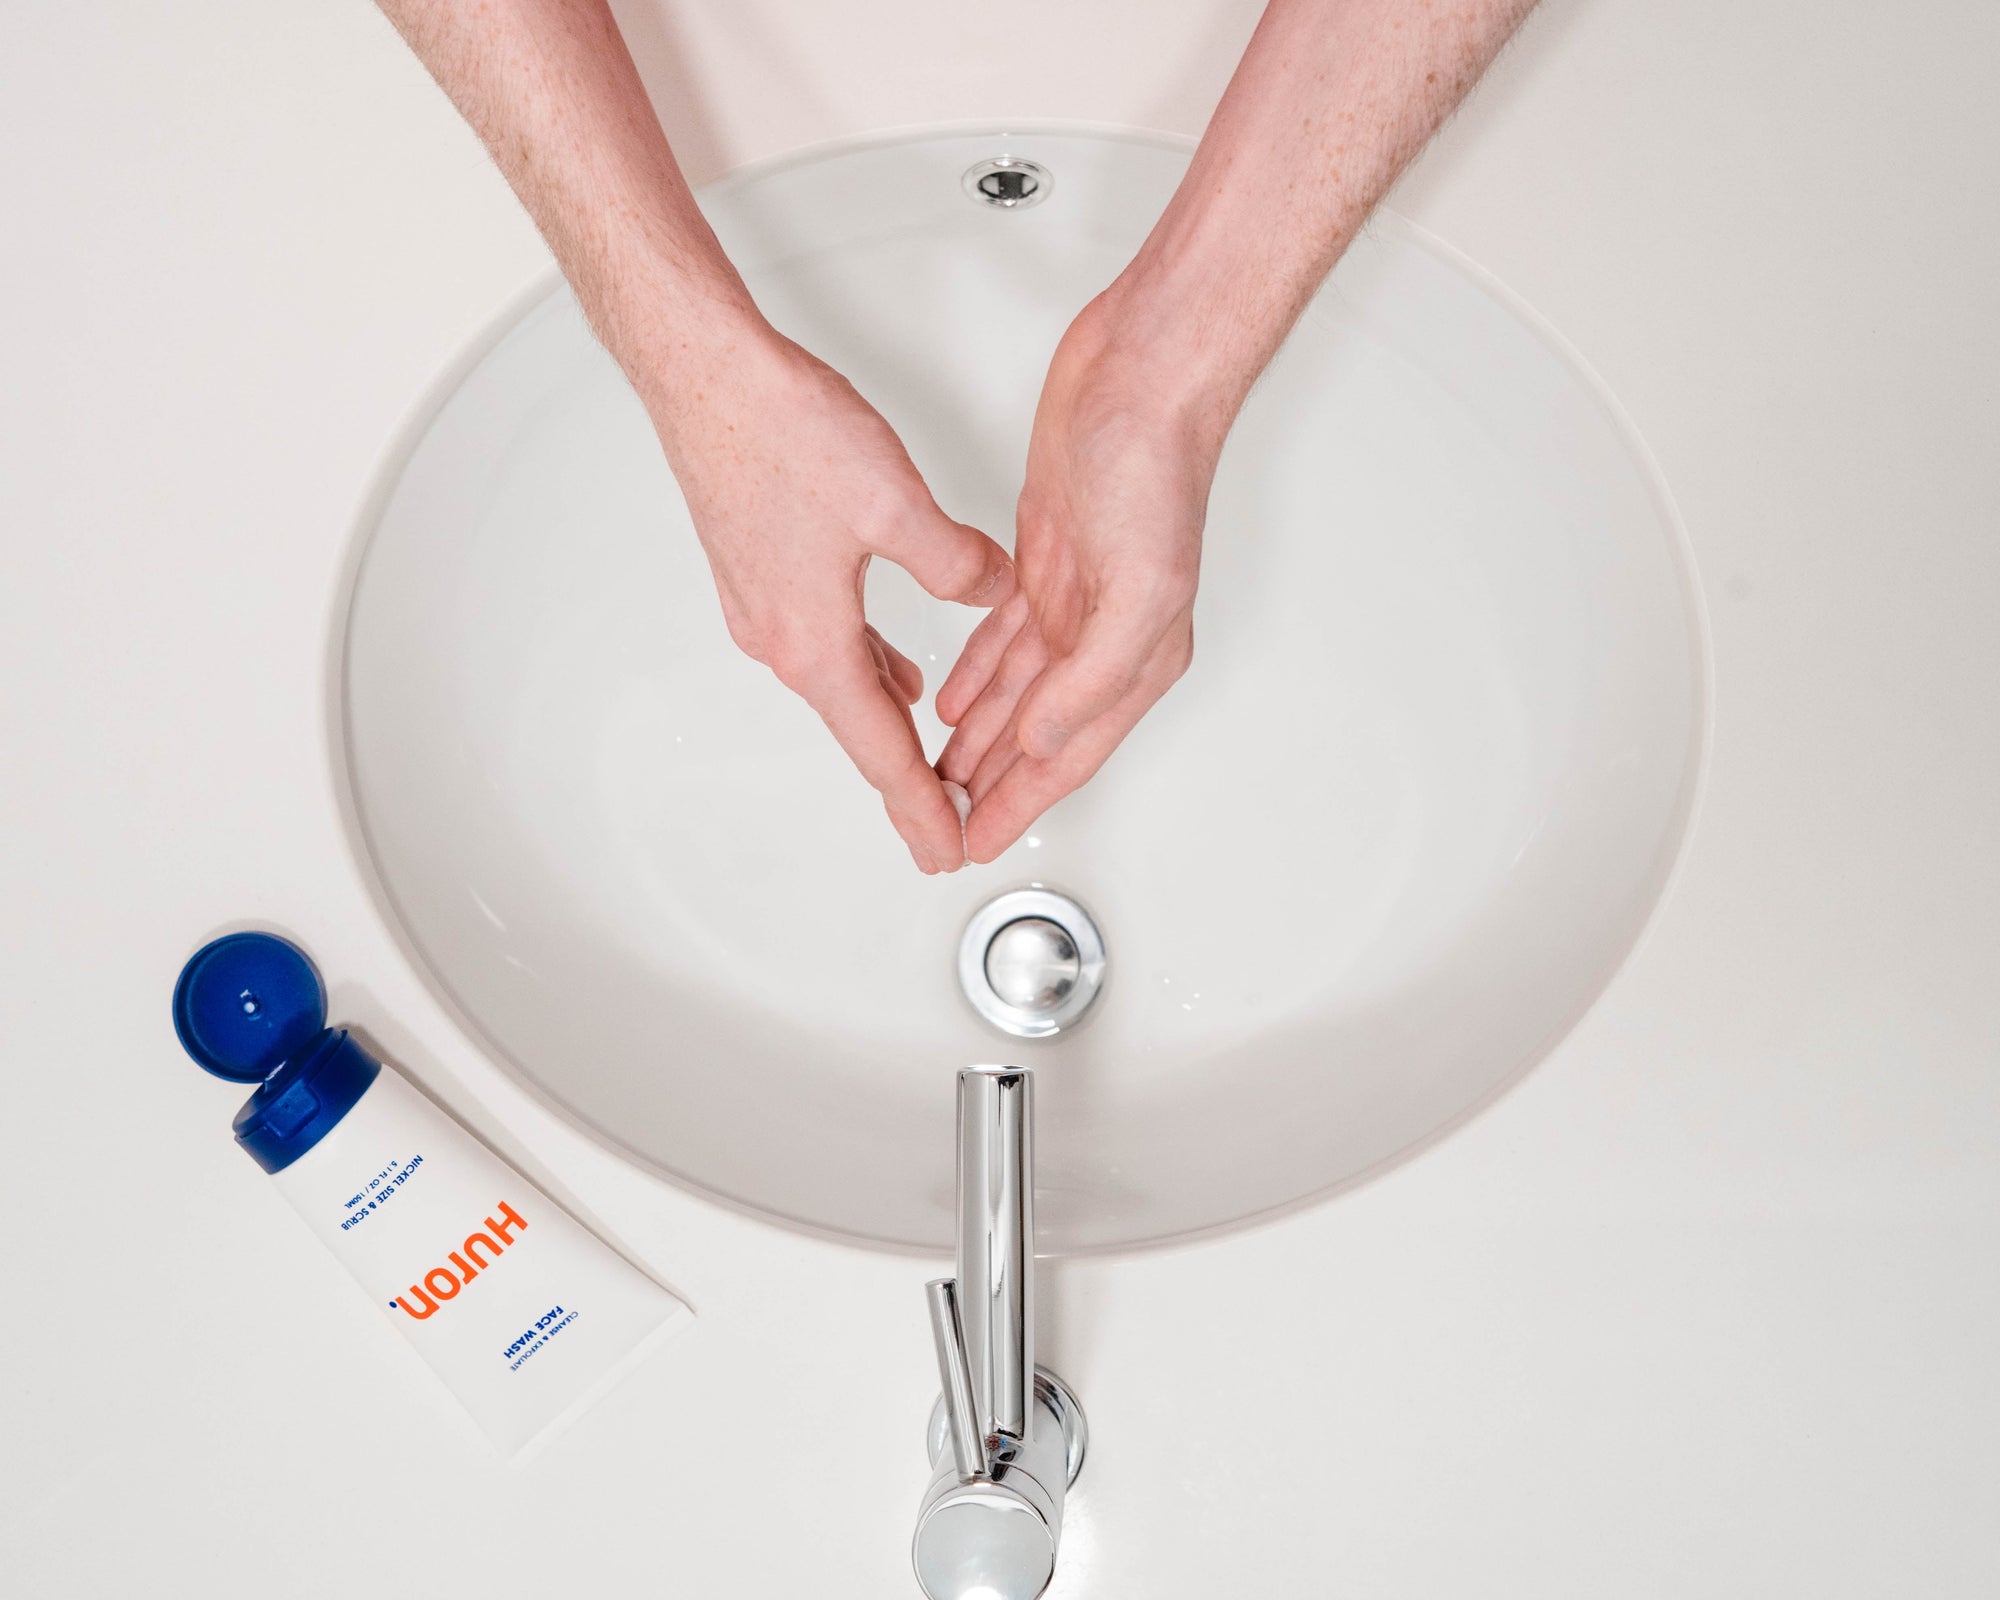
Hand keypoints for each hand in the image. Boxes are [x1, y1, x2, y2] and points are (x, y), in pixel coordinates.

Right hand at [647, 325, 1013, 872]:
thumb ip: (955, 562)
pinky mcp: (758, 575)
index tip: (945, 850)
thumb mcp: (894, 503)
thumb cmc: (779, 433)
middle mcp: (781, 640)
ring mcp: (763, 609)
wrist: (704, 374)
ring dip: (888, 725)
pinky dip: (867, 667)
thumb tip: (992, 587)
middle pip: (859, 732)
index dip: (921, 806)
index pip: (882, 751)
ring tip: (930, 762)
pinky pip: (826, 643)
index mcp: (814, 642)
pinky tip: (895, 663)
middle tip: (946, 826)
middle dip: (909, 781)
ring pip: (842, 684)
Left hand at [935, 288, 1225, 860]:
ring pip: (1017, 693)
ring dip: (980, 738)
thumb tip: (1043, 740)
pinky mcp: (1046, 559)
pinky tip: (953, 699)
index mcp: (1139, 655)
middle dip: (994, 784)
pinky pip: (1006, 639)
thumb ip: (1093, 677)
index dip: (1020, 804)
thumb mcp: (1137, 586)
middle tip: (946, 823)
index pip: (1067, 754)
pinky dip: (978, 674)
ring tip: (940, 775)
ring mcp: (1078, 599)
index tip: (974, 843)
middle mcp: (1109, 636)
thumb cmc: (1155, 465)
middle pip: (1040, 736)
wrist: (1143, 373)